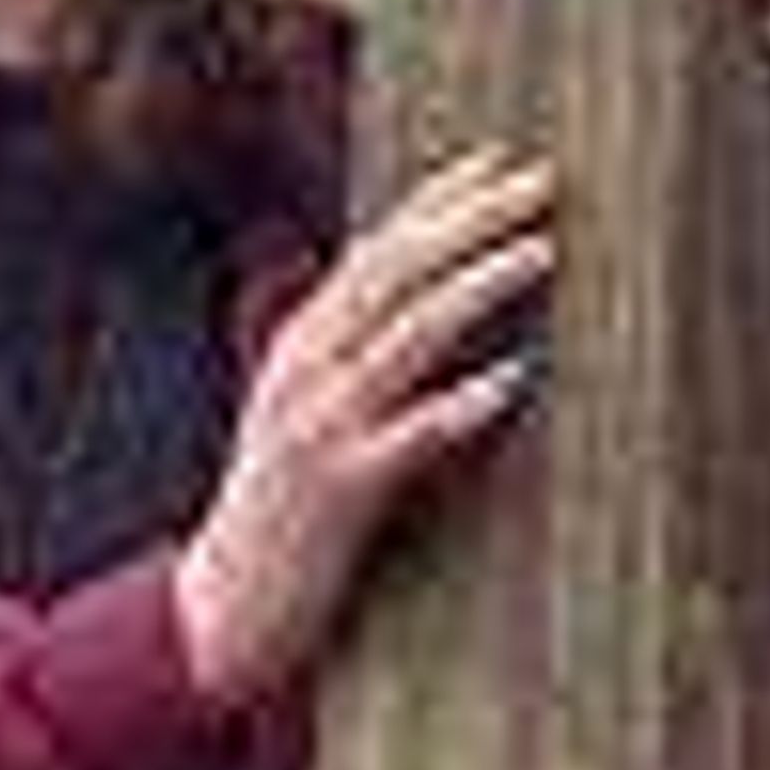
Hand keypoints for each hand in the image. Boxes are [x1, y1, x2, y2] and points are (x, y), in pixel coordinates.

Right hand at [173, 147, 551, 709]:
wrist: (225, 611)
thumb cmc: (289, 512)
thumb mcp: (312, 415)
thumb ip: (360, 358)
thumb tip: (434, 304)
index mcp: (303, 345)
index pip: (379, 250)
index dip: (439, 199)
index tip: (502, 158)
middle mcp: (304, 371)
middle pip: (395, 273)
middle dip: (470, 219)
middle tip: (544, 182)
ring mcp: (318, 429)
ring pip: (405, 339)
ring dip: (477, 288)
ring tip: (542, 252)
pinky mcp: (337, 493)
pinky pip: (406, 440)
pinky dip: (458, 405)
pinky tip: (512, 381)